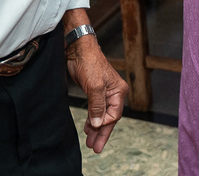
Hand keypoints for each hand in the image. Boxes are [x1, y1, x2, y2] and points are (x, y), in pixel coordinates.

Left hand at [66, 36, 127, 153]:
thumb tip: (98, 124)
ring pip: (101, 116)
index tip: (94, 129)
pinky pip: (95, 110)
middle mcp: (114, 93)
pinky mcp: (94, 92)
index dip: (104, 124)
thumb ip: (97, 106)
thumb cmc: (90, 63)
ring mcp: (104, 93)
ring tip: (91, 143)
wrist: (79, 50)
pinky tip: (88, 128)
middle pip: (109, 118)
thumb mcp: (94, 86)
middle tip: (95, 148)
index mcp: (119, 91)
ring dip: (96, 129)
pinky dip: (92, 120)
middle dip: (102, 133)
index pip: (114, 115)